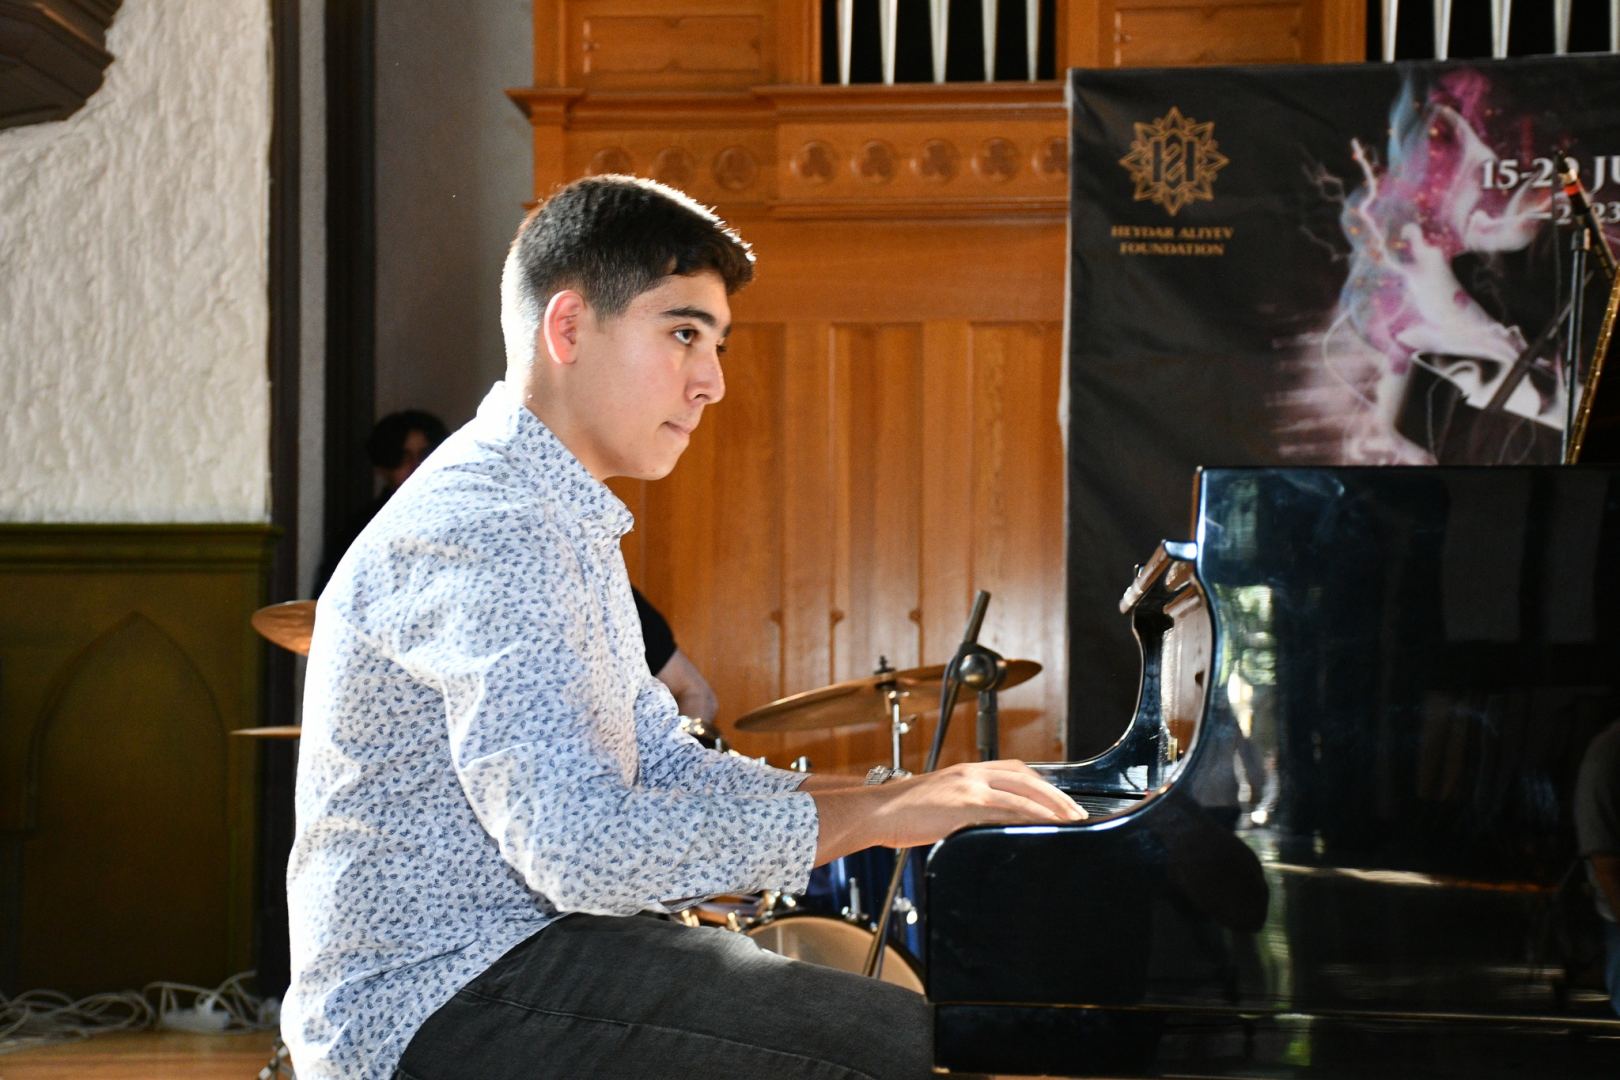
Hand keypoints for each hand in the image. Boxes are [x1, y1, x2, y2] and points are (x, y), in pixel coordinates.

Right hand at [865, 759, 1085, 848]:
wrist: (876, 812)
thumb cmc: (900, 812)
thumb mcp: (939, 800)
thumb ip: (964, 804)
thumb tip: (984, 821)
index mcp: (967, 770)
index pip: (1016, 770)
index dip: (1043, 784)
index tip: (1060, 799)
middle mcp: (971, 774)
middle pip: (1027, 780)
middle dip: (1056, 796)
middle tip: (1077, 813)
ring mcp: (969, 788)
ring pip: (1022, 795)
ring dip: (1051, 809)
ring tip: (1070, 823)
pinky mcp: (965, 806)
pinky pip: (1006, 811)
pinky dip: (1029, 818)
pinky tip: (1042, 828)